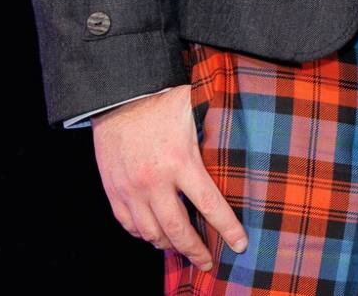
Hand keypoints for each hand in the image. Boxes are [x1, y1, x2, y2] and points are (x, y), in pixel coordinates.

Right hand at [92, 85, 247, 270]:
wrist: (119, 95)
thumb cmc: (162, 100)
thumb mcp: (197, 113)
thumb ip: (215, 133)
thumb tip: (244, 138)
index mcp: (181, 161)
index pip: (209, 205)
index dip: (227, 229)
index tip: (240, 245)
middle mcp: (154, 181)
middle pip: (178, 230)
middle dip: (196, 250)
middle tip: (209, 262)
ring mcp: (130, 189)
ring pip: (151, 232)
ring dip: (168, 245)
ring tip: (182, 248)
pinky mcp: (113, 189)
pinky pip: (128, 224)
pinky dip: (142, 234)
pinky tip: (154, 234)